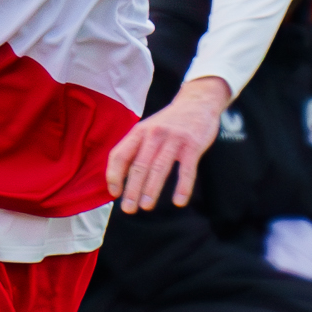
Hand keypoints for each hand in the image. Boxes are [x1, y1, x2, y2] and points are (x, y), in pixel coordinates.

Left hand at [107, 76, 230, 213]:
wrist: (197, 102)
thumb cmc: (169, 122)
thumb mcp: (147, 129)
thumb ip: (134, 149)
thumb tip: (119, 178)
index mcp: (139, 132)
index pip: (120, 155)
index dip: (114, 175)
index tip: (114, 193)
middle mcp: (154, 134)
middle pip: (139, 165)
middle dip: (132, 189)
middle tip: (128, 209)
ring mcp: (174, 139)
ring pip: (159, 168)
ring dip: (152, 189)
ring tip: (146, 206)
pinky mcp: (192, 144)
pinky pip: (187, 169)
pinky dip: (183, 187)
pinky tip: (179, 202)